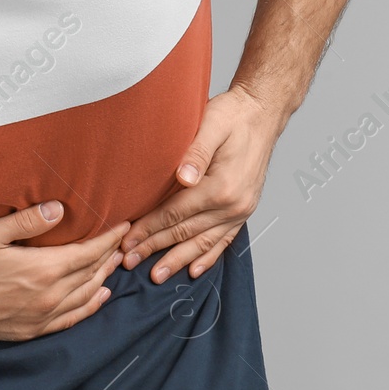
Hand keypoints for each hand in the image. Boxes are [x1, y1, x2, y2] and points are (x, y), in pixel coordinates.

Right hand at [0, 202, 130, 341]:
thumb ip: (27, 221)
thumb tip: (59, 209)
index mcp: (42, 270)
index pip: (88, 252)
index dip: (108, 238)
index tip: (123, 225)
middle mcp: (48, 297)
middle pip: (91, 274)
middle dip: (109, 255)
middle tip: (121, 241)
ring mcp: (40, 316)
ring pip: (85, 297)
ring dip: (103, 279)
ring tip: (114, 264)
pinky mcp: (29, 329)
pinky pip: (70, 320)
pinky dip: (89, 307)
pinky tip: (97, 298)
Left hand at [119, 87, 280, 282]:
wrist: (262, 114)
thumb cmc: (232, 116)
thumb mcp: (212, 123)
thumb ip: (196, 152)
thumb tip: (182, 177)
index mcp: (222, 186)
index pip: (176, 213)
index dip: (149, 229)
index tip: (126, 241)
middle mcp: (234, 204)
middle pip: (186, 232)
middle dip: (155, 248)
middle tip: (129, 262)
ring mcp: (241, 210)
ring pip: (204, 242)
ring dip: (178, 260)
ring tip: (157, 275)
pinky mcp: (244, 210)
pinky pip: (225, 240)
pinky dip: (209, 257)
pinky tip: (195, 271)